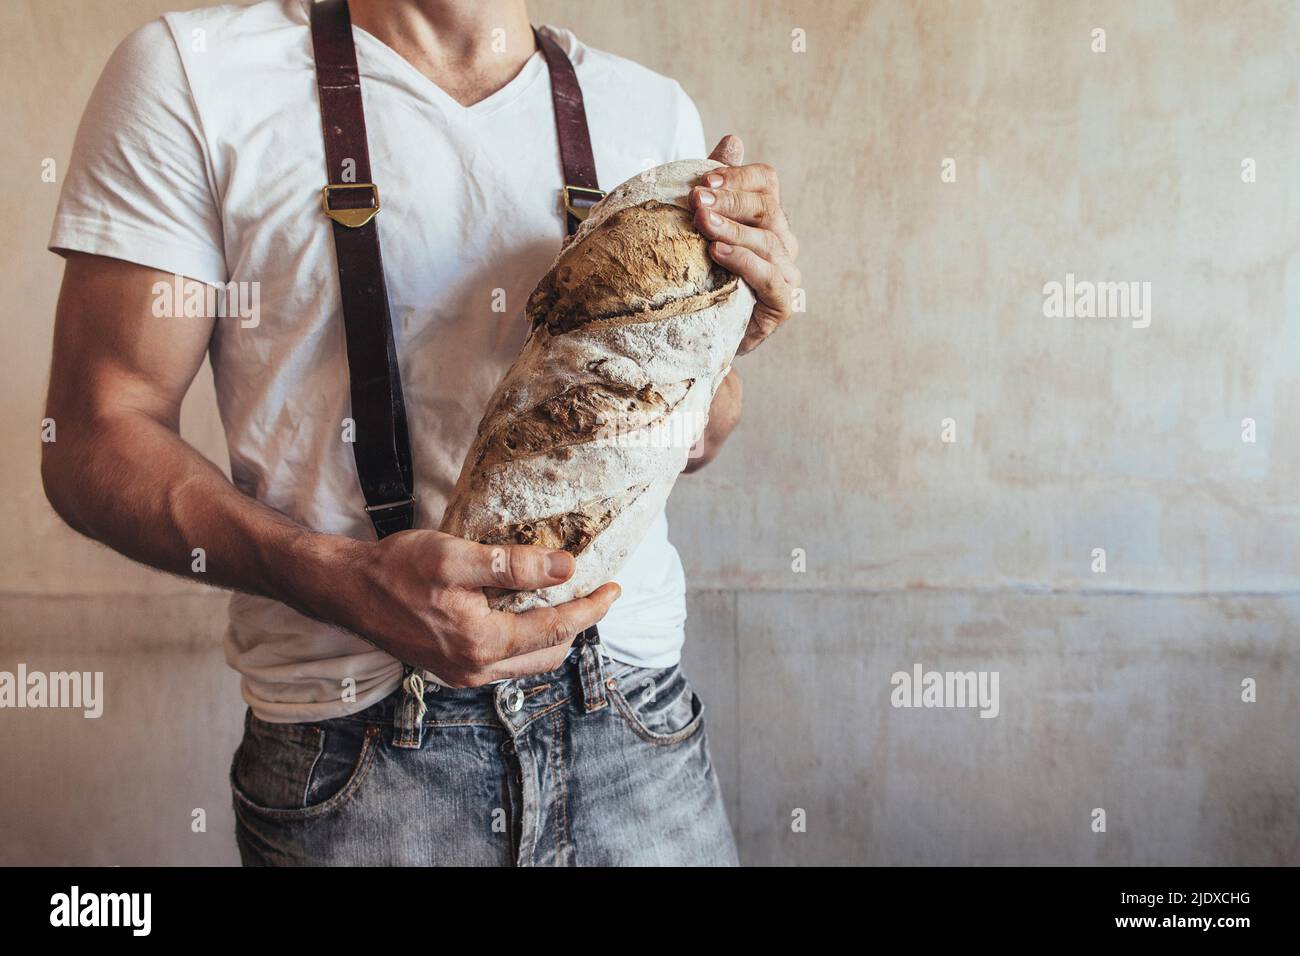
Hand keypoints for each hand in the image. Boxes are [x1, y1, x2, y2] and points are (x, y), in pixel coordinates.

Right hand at [318, 530, 619, 686]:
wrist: (346, 590)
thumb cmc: (396, 569)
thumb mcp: (455, 557)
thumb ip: (512, 566)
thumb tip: (566, 568)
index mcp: (482, 643)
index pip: (557, 629)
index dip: (591, 608)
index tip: (614, 586)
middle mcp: (476, 668)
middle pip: (550, 653)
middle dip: (578, 624)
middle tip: (593, 593)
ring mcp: (463, 674)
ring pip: (529, 663)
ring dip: (553, 635)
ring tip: (565, 601)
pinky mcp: (451, 669)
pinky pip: (506, 662)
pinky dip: (526, 640)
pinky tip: (525, 612)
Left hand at [689, 135, 800, 353]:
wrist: (697, 332)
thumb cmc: (699, 275)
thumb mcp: (701, 226)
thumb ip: (717, 185)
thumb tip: (733, 140)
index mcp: (768, 217)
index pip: (765, 182)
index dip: (737, 175)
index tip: (703, 178)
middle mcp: (784, 241)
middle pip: (766, 207)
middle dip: (729, 200)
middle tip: (696, 199)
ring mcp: (787, 273)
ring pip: (767, 242)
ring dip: (732, 229)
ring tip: (703, 223)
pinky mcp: (783, 303)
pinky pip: (770, 278)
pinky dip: (744, 262)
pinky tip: (718, 252)